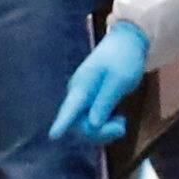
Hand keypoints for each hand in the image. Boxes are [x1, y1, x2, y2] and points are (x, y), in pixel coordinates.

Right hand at [50, 20, 153, 145]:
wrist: (126, 42)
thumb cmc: (124, 58)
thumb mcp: (119, 80)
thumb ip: (105, 101)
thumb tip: (92, 124)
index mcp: (83, 85)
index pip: (71, 108)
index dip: (62, 123)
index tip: (53, 135)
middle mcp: (78, 93)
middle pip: (79, 124)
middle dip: (99, 132)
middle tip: (122, 126)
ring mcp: (83, 98)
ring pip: (86, 126)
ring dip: (104, 131)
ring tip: (122, 122)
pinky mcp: (89, 101)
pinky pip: (92, 122)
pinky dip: (105, 126)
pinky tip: (119, 119)